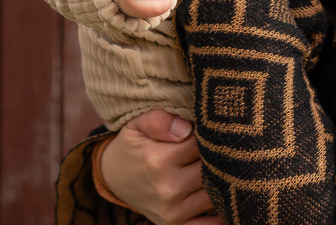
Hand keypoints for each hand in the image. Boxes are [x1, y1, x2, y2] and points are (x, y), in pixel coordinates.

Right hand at [101, 110, 222, 224]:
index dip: (208, 133)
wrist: (114, 178)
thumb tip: (186, 128)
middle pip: (212, 168)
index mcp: (157, 160)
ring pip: (215, 193)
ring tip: (217, 166)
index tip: (207, 129)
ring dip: (221, 179)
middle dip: (218, 156)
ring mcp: (173, 211)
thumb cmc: (132, 148)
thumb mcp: (136, 125)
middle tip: (218, 147)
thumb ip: (158, 120)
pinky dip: (219, 214)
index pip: (201, 143)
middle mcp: (167, 188)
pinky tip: (220, 196)